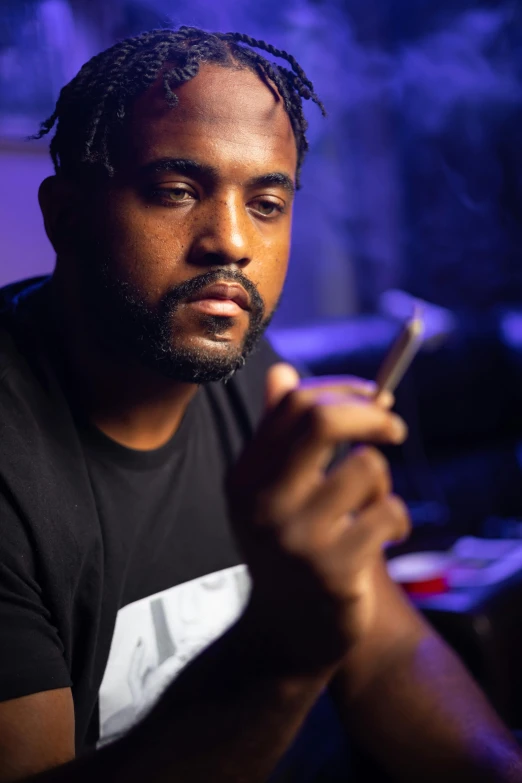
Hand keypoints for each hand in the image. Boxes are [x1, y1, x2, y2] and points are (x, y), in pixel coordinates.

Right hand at [226, 363, 410, 673]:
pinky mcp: (332, 569)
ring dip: (383, 483)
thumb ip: (279, 433)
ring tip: (373, 506)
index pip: (293, 404)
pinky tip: (383, 537)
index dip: (342, 389)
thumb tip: (283, 373)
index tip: (372, 397)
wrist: (284, 635)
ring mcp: (296, 537)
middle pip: (323, 420)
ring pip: (367, 468)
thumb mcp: (271, 491)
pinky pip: (389, 513)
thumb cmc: (287, 550)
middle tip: (393, 427)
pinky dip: (398, 519)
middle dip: (370, 413)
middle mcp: (263, 502)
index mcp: (245, 475)